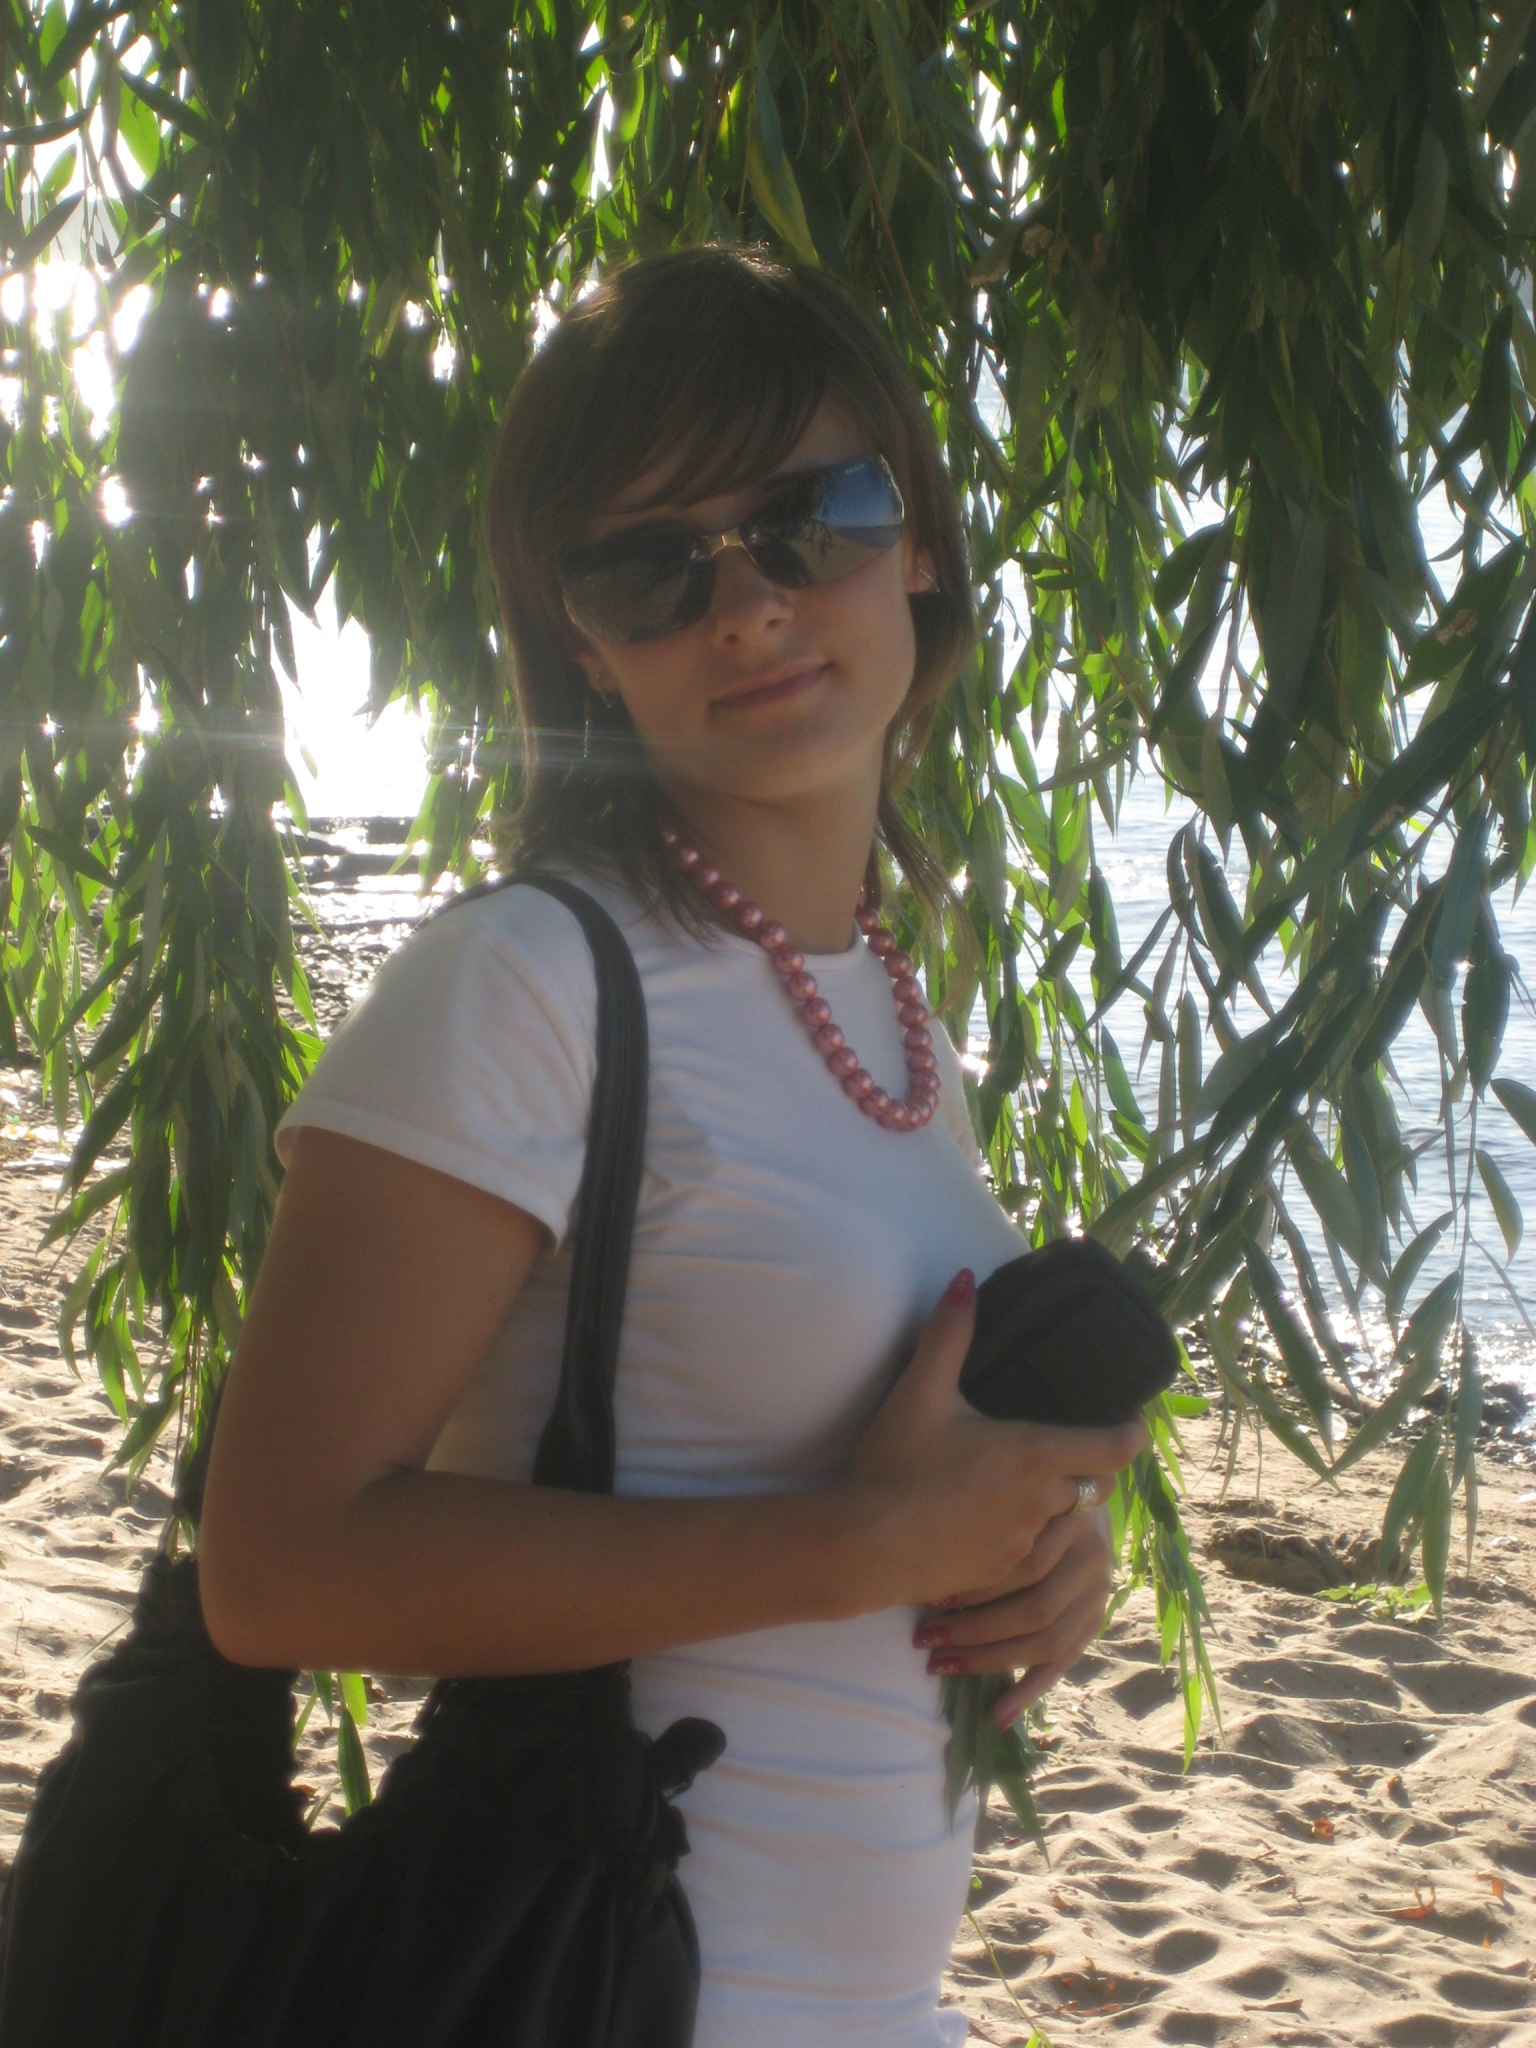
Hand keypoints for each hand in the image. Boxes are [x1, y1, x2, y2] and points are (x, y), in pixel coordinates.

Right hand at [842, 1269, 1144, 1614]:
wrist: (864, 1546)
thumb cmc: (896, 1466)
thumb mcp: (919, 1392)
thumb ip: (949, 1333)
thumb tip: (965, 1278)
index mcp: (1034, 1457)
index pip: (1115, 1450)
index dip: (1131, 1435)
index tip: (1132, 1423)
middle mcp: (1042, 1504)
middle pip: (1093, 1485)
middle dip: (1085, 1468)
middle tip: (1062, 1448)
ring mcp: (1024, 1545)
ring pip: (1066, 1524)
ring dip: (1057, 1506)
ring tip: (1027, 1487)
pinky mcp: (1002, 1574)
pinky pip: (1035, 1554)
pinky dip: (1027, 1536)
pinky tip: (993, 1522)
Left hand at [912, 1499, 1116, 1728]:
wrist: (1071, 1503)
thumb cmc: (1020, 1494)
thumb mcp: (1013, 1489)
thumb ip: (992, 1510)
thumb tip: (925, 1542)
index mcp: (1072, 1517)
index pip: (1026, 1562)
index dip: (977, 1584)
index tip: (930, 1595)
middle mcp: (1093, 1557)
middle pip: (1035, 1607)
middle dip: (974, 1627)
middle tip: (923, 1637)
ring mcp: (1097, 1595)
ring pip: (1045, 1641)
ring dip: (988, 1660)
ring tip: (939, 1666)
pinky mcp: (1093, 1624)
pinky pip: (1060, 1665)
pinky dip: (1027, 1693)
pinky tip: (997, 1716)